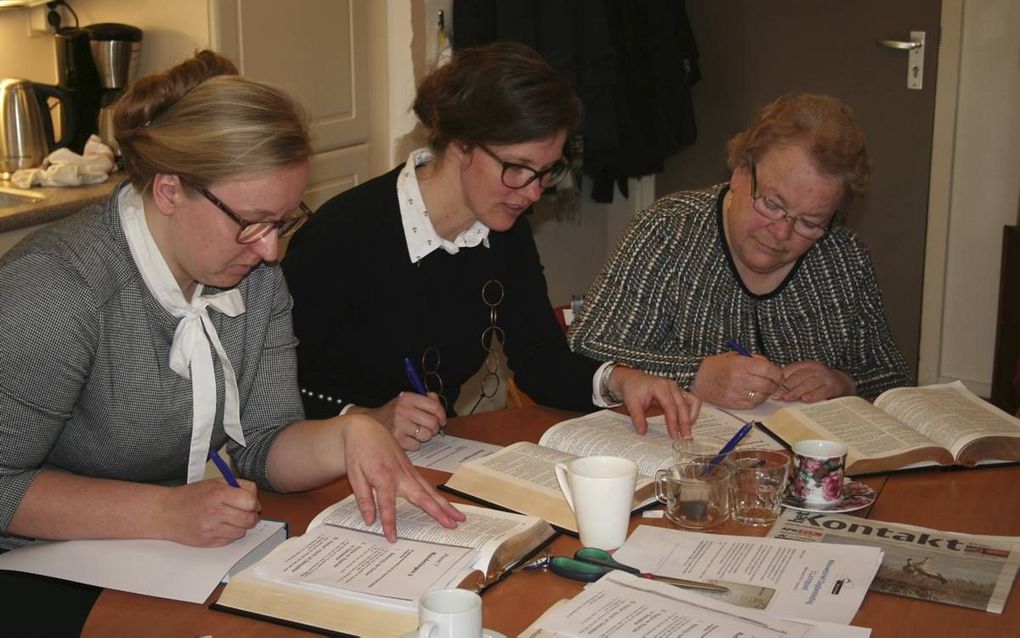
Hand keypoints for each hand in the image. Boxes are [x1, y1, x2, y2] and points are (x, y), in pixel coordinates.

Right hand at [160, 478, 259, 546]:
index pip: (250, 501)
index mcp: (219, 493)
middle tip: (244, 512)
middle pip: (249, 519)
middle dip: (251, 516)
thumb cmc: (191, 496)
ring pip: (242, 532)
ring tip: (230, 519)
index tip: (250, 502)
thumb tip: (255, 500)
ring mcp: (211, 529)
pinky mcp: (208, 542)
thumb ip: (238, 487)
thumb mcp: (215, 483)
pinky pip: (230, 540)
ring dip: (240, 526)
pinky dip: (229, 534)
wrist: (166, 512)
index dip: (253, 502)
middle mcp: (215, 512)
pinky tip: (220, 527)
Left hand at [341, 416, 464, 541]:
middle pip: (422, 497)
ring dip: (446, 505)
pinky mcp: (412, 470)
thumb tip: (370, 520)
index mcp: (384, 476)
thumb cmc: (359, 451)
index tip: (392, 538)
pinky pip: (428, 486)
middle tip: (452, 525)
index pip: (388, 505)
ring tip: (459, 518)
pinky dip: (439, 497)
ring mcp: (410, 472)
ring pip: (430, 491)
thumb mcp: (354, 474)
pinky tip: (448, 507)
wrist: (366, 430)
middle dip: (438, 512)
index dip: (390, 522)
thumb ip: (364, 498)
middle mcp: (401, 475)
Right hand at [352, 392, 446, 449]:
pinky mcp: (396, 440)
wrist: (369, 423)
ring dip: (424, 437)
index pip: (434, 406)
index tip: (442, 420)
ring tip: (416, 433)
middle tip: (430, 429)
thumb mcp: (406, 401)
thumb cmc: (392, 413)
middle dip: (435, 428)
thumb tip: (436, 399)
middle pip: (433, 422)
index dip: (442, 415)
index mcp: (407, 398)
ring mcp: (399, 425)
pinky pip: (417, 445)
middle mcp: (403, 410)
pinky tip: (407, 439)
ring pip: (426, 435)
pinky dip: (415, 444)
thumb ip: (424, 399)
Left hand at [609, 366, 700, 437]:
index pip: (670, 406)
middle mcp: (671, 386)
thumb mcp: (631, 403)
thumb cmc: (632, 389)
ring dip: (691, 417)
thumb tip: (643, 432)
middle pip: (683, 405)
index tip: (673, 435)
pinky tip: (685, 424)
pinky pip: (690, 402)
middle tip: (685, 438)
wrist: (632, 379)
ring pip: (691, 402)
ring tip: (686, 431)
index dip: (673, 421)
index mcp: (660, 387)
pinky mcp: (678, 392)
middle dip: (685, 422)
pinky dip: (690, 413)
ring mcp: (676, 388)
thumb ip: (637, 417)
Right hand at [692, 352, 784, 408]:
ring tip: (761, 388)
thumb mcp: (735, 356)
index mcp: (741, 365)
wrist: (696, 378)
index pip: (769, 370)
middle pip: (768, 385)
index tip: (778, 374)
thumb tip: (770, 366)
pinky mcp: (734, 404)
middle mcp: (740, 380)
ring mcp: (737, 394)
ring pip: (762, 396)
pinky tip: (752, 394)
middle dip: (774, 384)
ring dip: (766, 393)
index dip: (777, 373)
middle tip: (773, 382)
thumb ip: (753, 360)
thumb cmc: (716, 366)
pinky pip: (753, 404)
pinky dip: (756, 399)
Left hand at [777, 360, 855, 401]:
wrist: (843, 382)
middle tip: (778, 395)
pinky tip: (806, 399)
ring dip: (797, 391)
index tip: (772, 389)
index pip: (790, 371)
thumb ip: (792, 381)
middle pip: (798, 377)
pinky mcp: (833, 386)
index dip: (780, 380)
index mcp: (806, 365)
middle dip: (787, 387)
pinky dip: (814, 395)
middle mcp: (816, 369)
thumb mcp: (806, 377)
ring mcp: (825, 377)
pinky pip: (822, 390)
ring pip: (809, 383)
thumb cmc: (820, 382)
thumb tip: (775, 390)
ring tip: (788, 398)